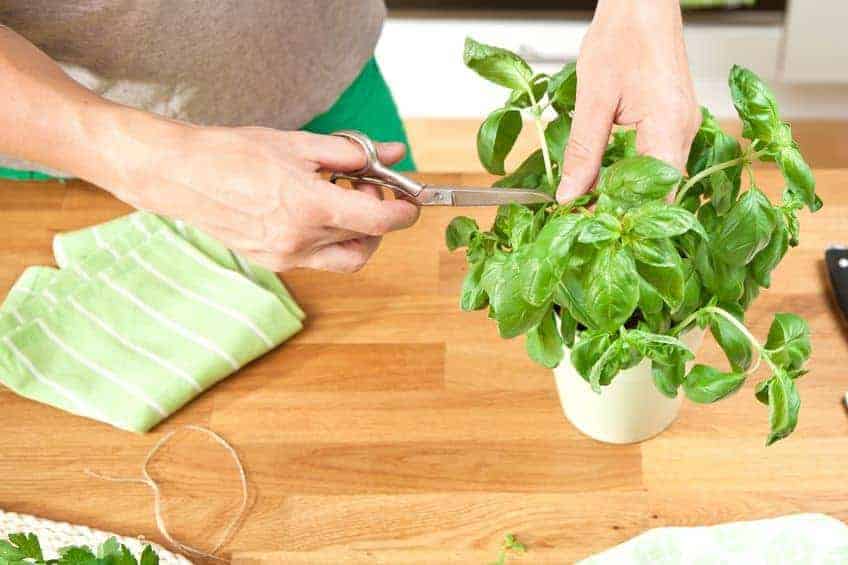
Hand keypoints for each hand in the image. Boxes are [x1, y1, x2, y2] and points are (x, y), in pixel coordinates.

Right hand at [105, 124, 419, 272]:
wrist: (181, 175)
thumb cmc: (235, 152)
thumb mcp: (299, 144)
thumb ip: (351, 154)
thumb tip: (392, 154)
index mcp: (310, 207)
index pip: (380, 222)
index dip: (404, 212)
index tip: (409, 199)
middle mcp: (300, 241)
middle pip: (367, 242)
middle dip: (378, 218)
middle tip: (365, 189)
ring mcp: (286, 257)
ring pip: (345, 257)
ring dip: (356, 233)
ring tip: (337, 198)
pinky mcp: (273, 263)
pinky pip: (318, 259)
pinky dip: (329, 238)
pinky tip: (311, 210)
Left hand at [556, 0, 699, 202]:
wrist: (643, 4)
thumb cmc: (623, 37)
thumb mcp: (592, 100)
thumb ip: (583, 153)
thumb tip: (570, 194)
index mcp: (668, 128)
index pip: (657, 195)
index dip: (626, 216)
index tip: (593, 227)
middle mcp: (685, 131)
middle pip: (661, 192)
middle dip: (624, 210)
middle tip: (586, 219)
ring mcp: (685, 128)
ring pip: (660, 180)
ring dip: (628, 194)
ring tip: (592, 204)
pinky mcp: (676, 123)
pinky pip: (659, 161)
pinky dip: (634, 175)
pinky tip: (609, 180)